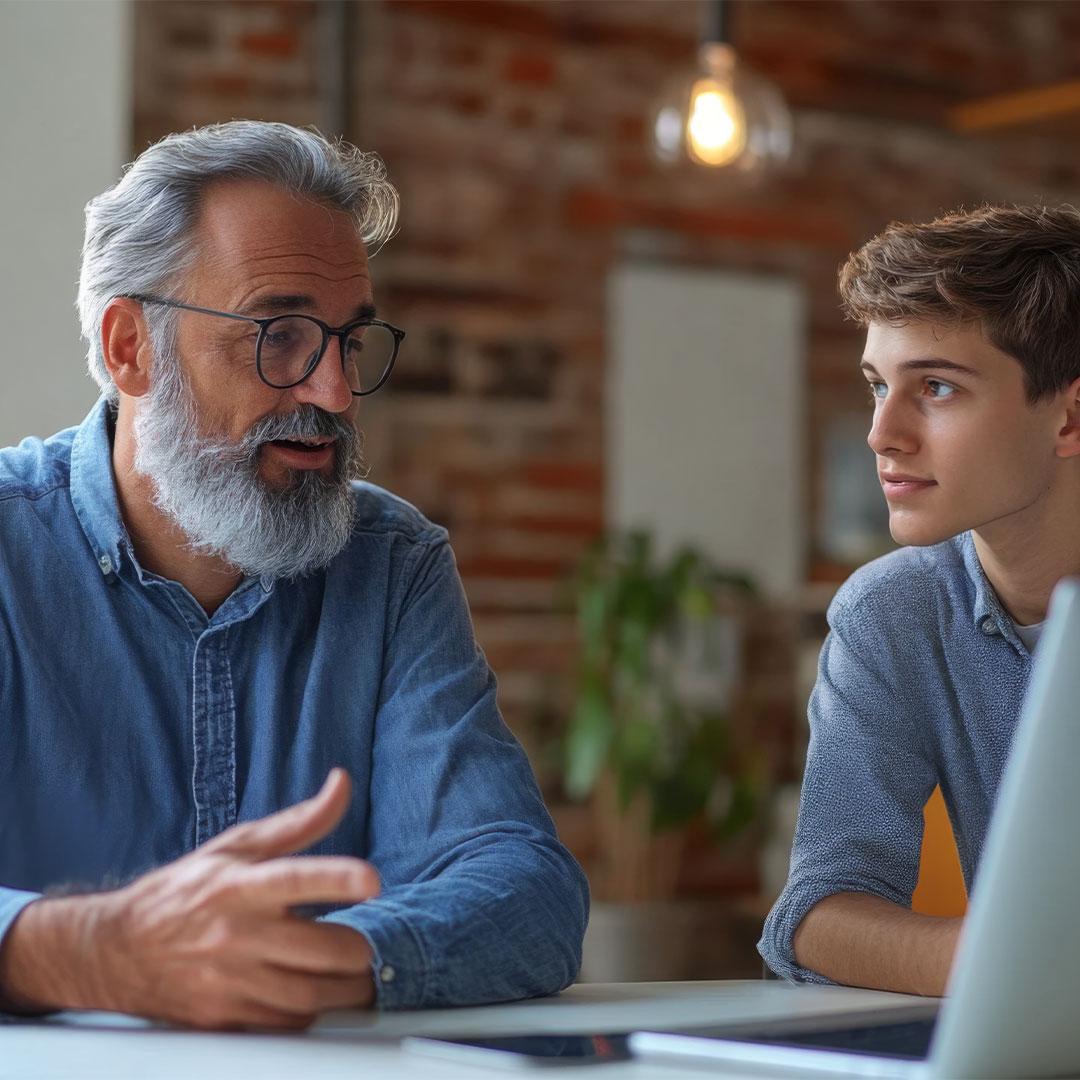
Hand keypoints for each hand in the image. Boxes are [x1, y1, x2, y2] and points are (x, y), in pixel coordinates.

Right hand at [0, 769, 379, 1028]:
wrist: (116, 950)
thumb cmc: (184, 891)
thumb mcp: (236, 846)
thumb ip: (299, 821)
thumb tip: (342, 782)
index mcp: (239, 884)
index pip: (294, 877)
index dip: (336, 878)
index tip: (372, 881)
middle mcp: (236, 934)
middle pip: (320, 949)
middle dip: (360, 949)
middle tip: (373, 941)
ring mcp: (229, 981)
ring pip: (311, 995)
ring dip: (347, 987)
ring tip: (357, 972)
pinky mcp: (224, 1018)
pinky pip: (287, 1023)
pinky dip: (311, 1011)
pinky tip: (315, 993)